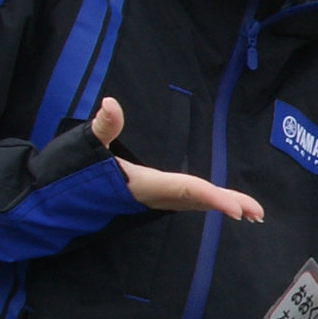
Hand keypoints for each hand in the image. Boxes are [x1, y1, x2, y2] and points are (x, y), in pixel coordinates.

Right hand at [90, 96, 263, 221]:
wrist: (60, 205)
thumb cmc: (74, 177)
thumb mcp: (86, 149)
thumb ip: (102, 128)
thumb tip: (110, 104)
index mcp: (146, 185)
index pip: (187, 189)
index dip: (214, 199)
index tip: (237, 211)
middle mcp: (155, 197)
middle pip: (199, 199)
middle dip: (227, 205)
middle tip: (257, 213)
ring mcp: (156, 200)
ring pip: (195, 203)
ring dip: (222, 206)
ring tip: (253, 214)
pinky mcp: (154, 199)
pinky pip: (187, 202)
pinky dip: (207, 203)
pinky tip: (223, 205)